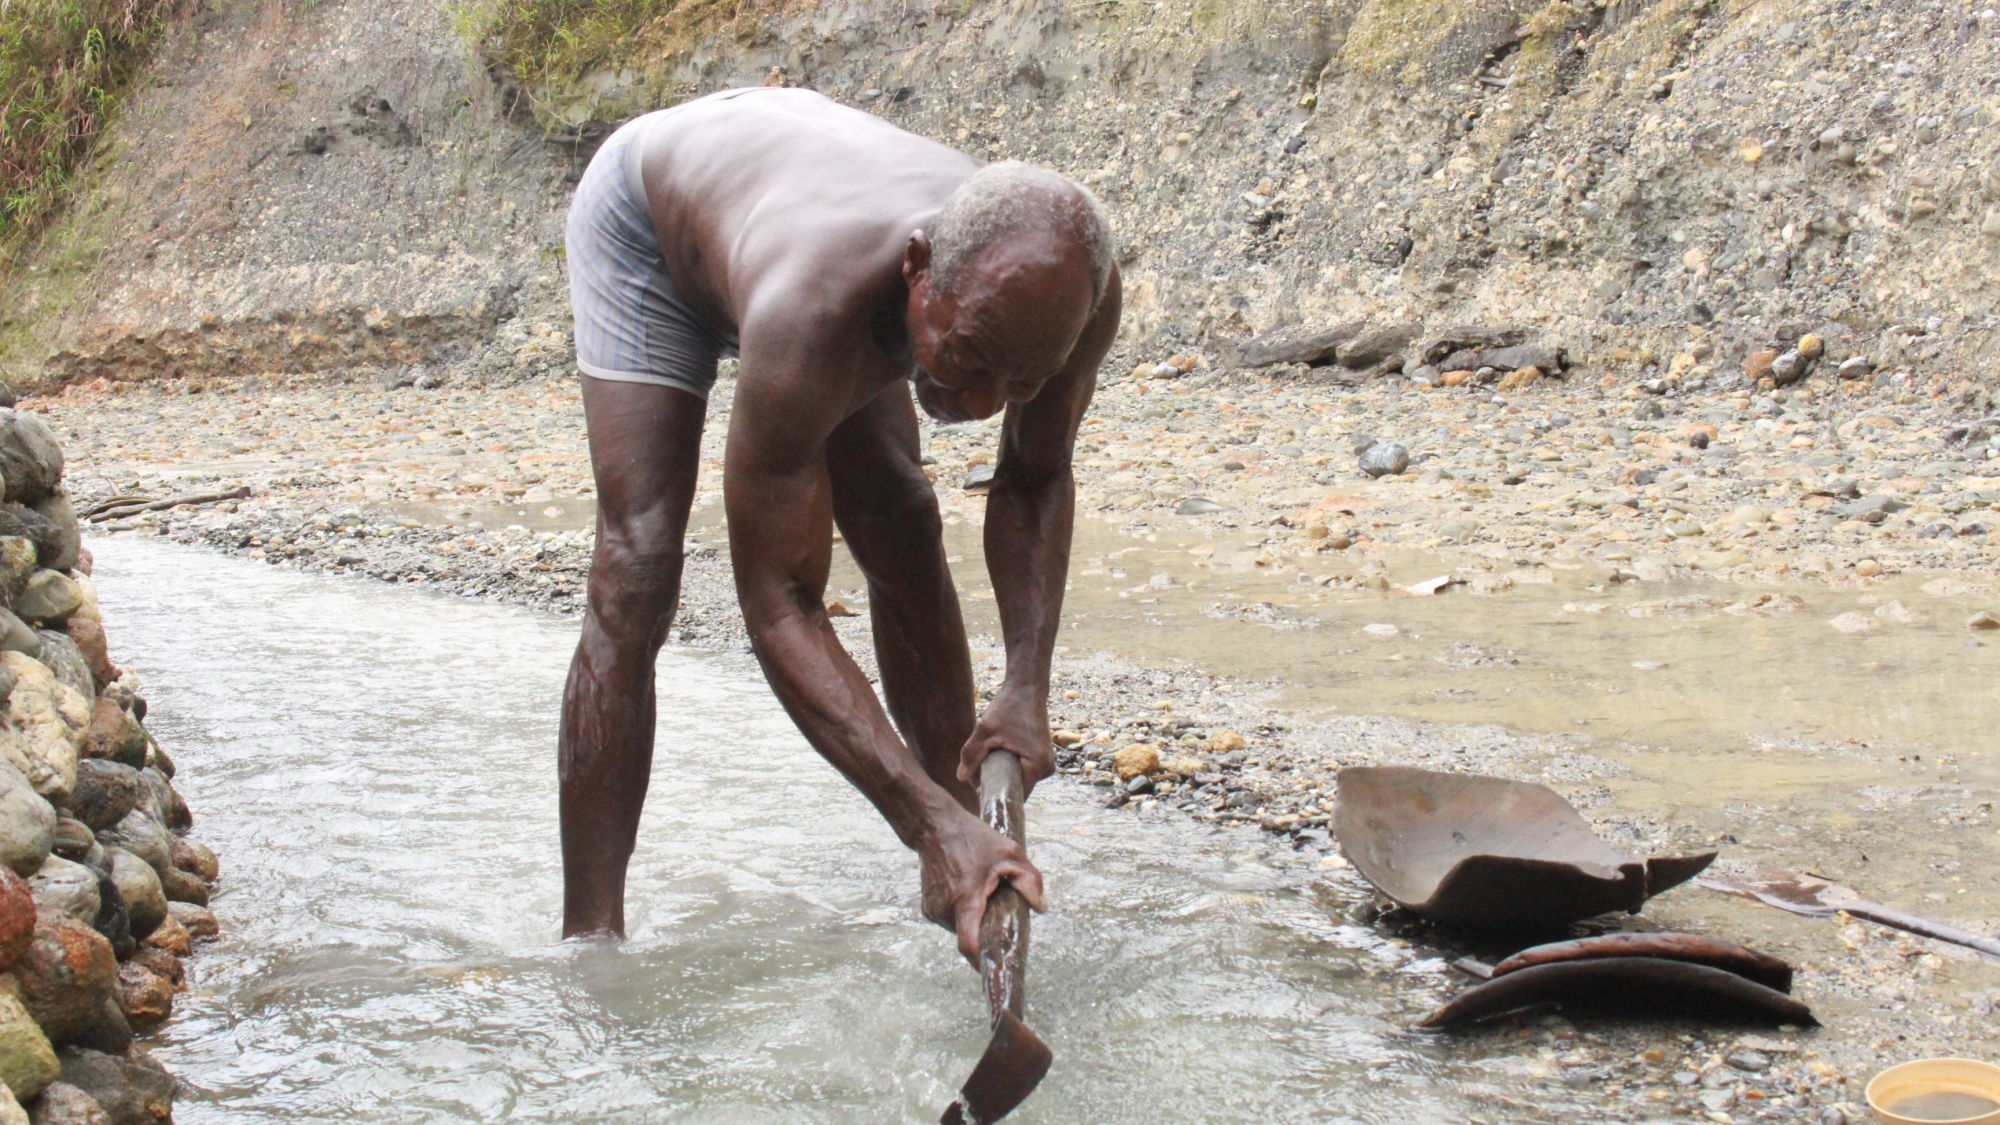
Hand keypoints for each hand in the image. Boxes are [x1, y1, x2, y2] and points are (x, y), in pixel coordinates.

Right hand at [918, 806, 1047, 962]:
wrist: (935, 827)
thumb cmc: (974, 839)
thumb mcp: (1010, 853)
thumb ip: (1030, 881)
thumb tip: (1041, 907)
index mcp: (965, 901)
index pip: (969, 945)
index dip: (983, 962)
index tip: (995, 971)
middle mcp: (945, 910)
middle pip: (970, 936)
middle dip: (986, 931)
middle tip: (999, 910)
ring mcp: (933, 910)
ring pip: (961, 929)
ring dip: (974, 920)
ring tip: (981, 892)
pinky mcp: (928, 908)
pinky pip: (951, 921)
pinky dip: (962, 914)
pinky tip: (967, 889)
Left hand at [957, 685, 1053, 792]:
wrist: (1026, 689)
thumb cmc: (1008, 708)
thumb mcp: (985, 731)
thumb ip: (971, 755)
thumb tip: (961, 778)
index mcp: (1037, 766)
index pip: (1018, 796)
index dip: (998, 797)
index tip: (981, 794)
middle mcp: (1046, 768)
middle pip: (1019, 789)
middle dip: (999, 784)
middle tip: (979, 774)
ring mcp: (1046, 763)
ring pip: (1020, 779)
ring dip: (1004, 775)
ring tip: (988, 761)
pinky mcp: (1042, 757)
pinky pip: (1024, 770)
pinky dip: (1011, 767)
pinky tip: (998, 756)